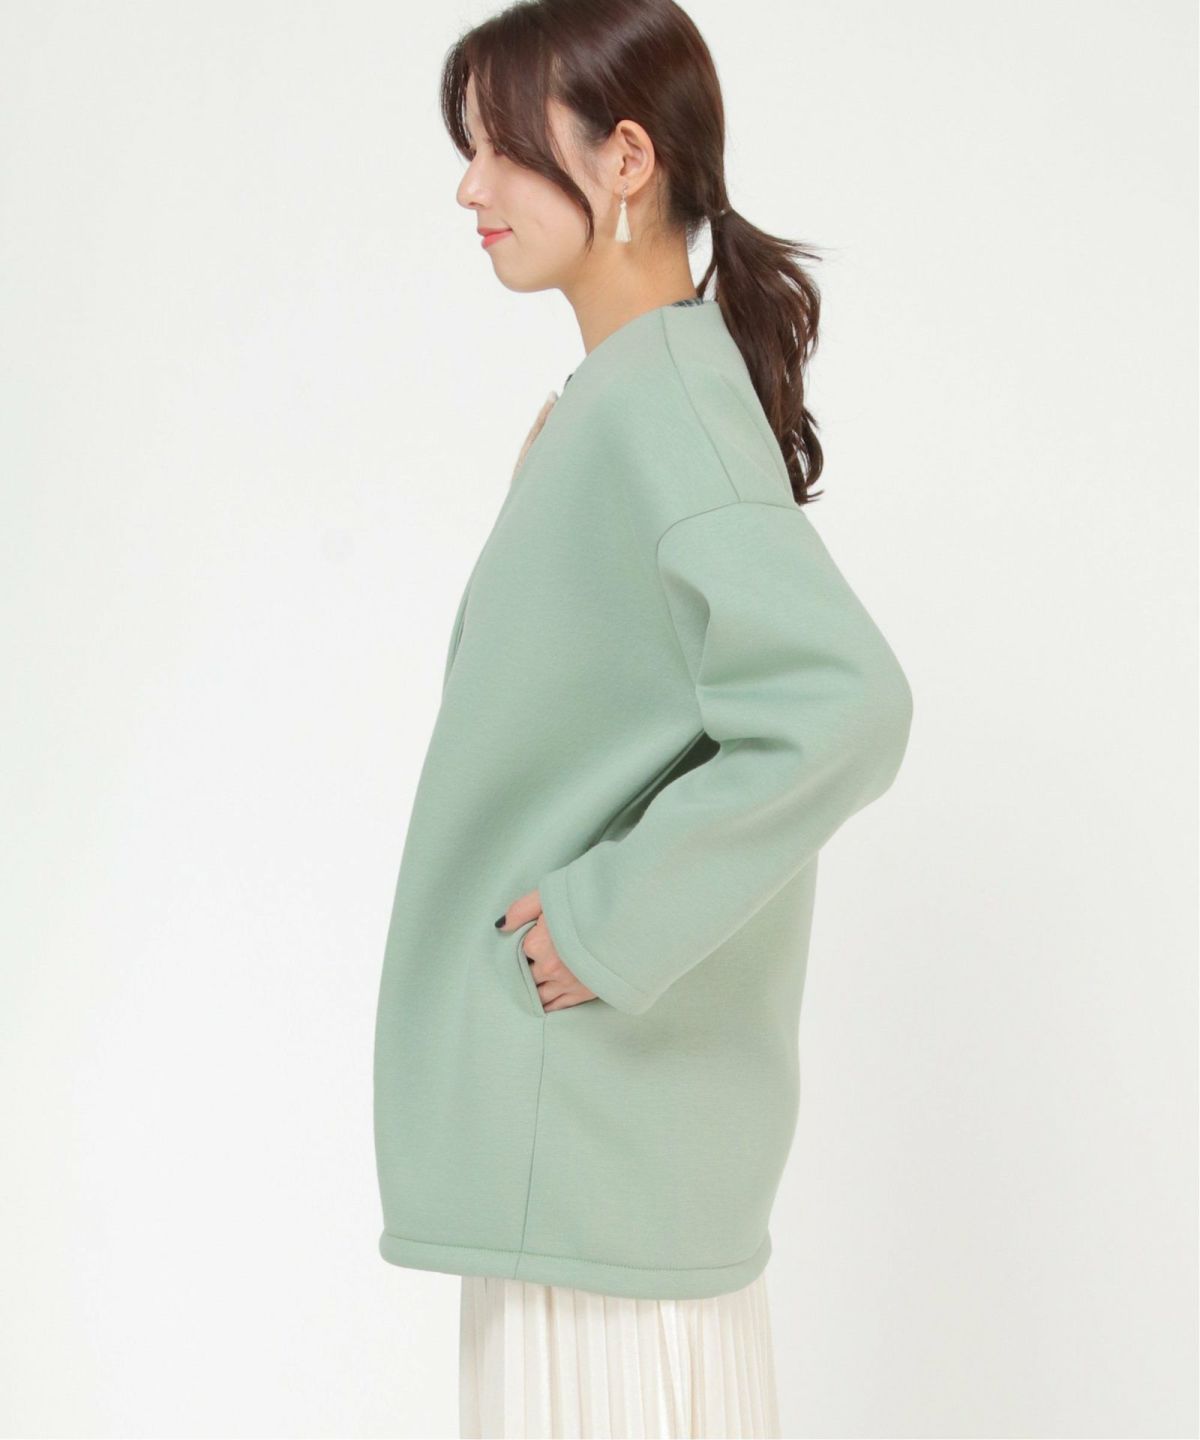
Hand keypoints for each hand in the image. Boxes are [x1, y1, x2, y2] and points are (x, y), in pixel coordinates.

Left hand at [495, 889, 597, 1011]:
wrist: (627, 918)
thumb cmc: (587, 901)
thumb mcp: (549, 894)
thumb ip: (521, 909)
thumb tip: (501, 927)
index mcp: (536, 943)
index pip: (518, 951)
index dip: (524, 946)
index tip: (530, 942)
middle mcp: (548, 967)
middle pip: (526, 976)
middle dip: (527, 971)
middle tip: (530, 967)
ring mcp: (566, 983)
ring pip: (539, 996)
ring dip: (534, 993)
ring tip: (532, 990)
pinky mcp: (583, 993)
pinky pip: (559, 1006)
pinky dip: (549, 1006)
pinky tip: (544, 1006)